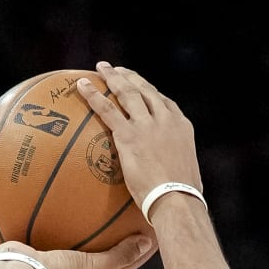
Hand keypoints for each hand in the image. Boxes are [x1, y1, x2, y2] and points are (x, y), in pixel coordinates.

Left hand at [77, 64, 202, 215]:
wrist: (177, 200)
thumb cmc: (182, 200)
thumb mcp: (186, 177)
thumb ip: (175, 171)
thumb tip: (170, 185)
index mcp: (181, 126)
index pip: (164, 102)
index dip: (150, 91)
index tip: (141, 87)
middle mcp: (165, 119)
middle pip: (145, 90)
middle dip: (130, 77)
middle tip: (118, 70)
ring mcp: (147, 124)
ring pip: (127, 92)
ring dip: (112, 77)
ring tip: (101, 68)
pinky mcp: (129, 134)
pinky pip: (107, 109)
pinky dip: (93, 94)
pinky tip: (82, 85)